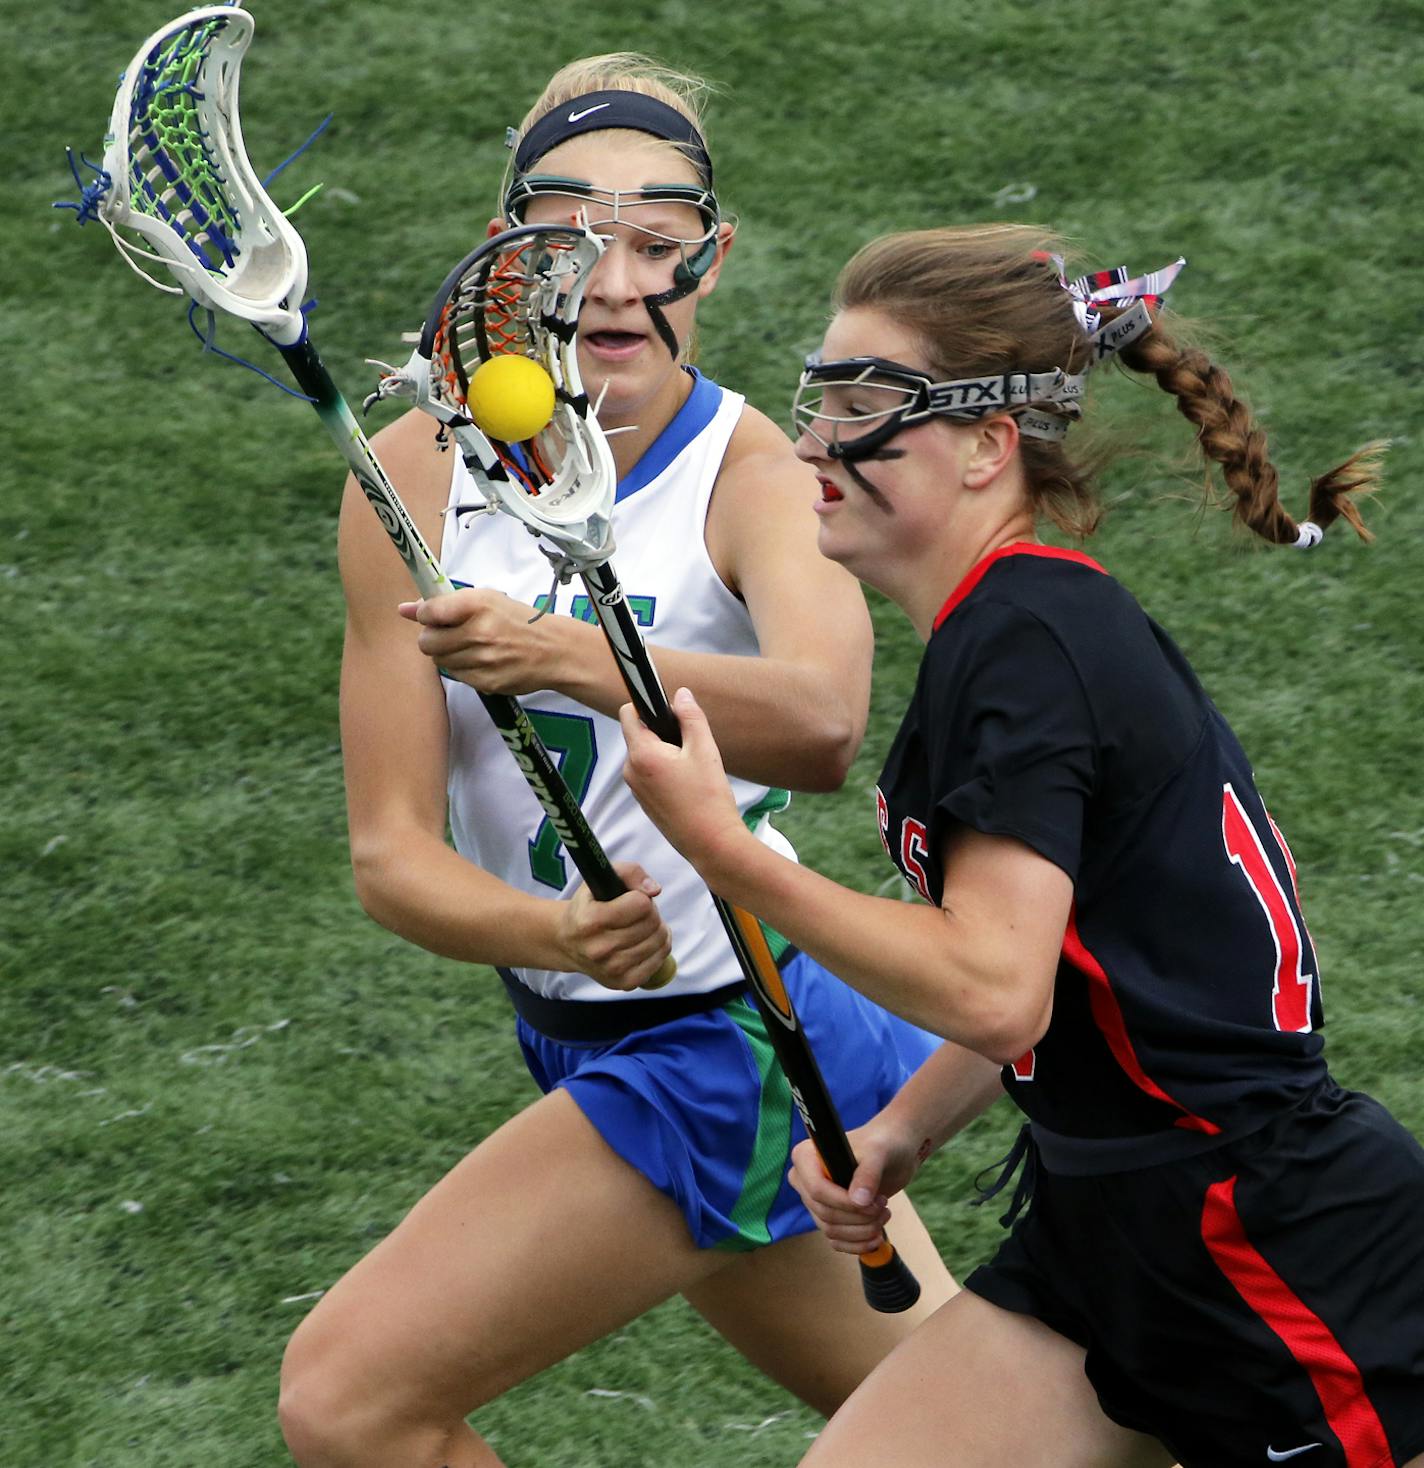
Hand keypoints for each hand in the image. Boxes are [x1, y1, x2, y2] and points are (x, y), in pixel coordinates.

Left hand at [398, 589, 575, 694]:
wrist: (553, 650)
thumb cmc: (517, 620)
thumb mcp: (485, 599)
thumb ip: (443, 604)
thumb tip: (402, 610)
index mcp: (478, 604)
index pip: (429, 612)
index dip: (426, 615)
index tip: (435, 617)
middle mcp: (479, 632)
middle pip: (426, 642)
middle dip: (433, 638)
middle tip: (450, 634)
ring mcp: (482, 660)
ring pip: (438, 661)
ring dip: (448, 654)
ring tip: (471, 647)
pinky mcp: (485, 682)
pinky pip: (456, 676)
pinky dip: (462, 668)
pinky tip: (481, 661)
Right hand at [556, 861, 673, 991]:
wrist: (569, 943)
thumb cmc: (589, 907)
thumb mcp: (600, 879)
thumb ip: (630, 872)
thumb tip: (654, 890)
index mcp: (590, 921)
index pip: (641, 904)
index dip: (640, 897)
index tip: (630, 899)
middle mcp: (599, 949)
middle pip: (652, 923)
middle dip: (650, 912)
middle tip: (637, 913)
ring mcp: (612, 969)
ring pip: (660, 941)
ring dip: (656, 928)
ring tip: (640, 926)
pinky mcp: (624, 982)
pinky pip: (660, 959)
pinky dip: (660, 947)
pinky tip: (647, 941)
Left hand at [619, 688, 752, 882]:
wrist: (710, 843)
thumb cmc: (708, 797)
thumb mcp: (704, 750)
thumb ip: (691, 717)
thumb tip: (681, 694)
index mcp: (642, 754)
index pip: (628, 714)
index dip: (647, 707)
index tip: (669, 712)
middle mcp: (631, 770)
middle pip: (638, 734)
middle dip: (661, 731)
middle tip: (690, 745)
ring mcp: (635, 788)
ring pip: (645, 754)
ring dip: (664, 752)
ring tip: (692, 767)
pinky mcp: (644, 801)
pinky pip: (648, 773)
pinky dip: (664, 770)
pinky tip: (687, 783)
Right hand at [787, 1114, 928, 1256]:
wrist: (893, 1153)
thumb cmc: (882, 1144)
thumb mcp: (878, 1153)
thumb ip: (868, 1173)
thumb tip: (858, 1201)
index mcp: (806, 1156)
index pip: (817, 1190)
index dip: (844, 1202)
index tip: (873, 1202)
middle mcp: (804, 1179)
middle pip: (825, 1213)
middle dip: (859, 1217)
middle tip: (884, 1206)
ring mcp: (815, 1201)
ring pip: (831, 1230)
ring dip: (862, 1230)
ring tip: (884, 1213)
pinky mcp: (829, 1217)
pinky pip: (836, 1241)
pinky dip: (858, 1244)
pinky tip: (876, 1236)